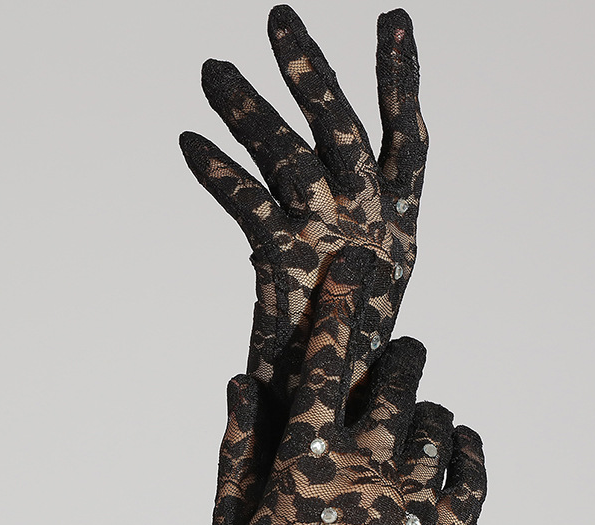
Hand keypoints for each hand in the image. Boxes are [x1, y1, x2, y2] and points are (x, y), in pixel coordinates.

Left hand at [180, 5, 427, 408]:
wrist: (330, 414)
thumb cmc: (344, 350)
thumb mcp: (359, 281)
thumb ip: (348, 230)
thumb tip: (318, 189)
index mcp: (398, 227)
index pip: (408, 139)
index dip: (401, 78)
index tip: (394, 18)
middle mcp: (372, 225)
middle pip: (343, 129)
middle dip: (311, 71)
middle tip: (277, 17)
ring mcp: (331, 242)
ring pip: (291, 155)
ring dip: (248, 108)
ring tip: (209, 70)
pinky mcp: (289, 265)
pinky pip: (248, 203)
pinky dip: (217, 173)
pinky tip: (187, 144)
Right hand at [191, 253, 486, 524]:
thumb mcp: (227, 524)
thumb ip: (235, 446)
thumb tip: (242, 380)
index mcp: (306, 459)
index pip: (328, 358)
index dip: (341, 302)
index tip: (354, 262)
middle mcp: (365, 469)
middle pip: (397, 374)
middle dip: (396, 354)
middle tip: (393, 360)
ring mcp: (414, 503)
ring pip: (435, 416)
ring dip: (421, 408)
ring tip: (404, 430)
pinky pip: (472, 464)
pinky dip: (462, 445)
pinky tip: (444, 451)